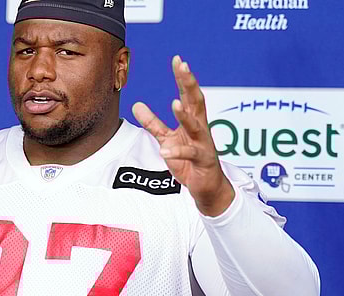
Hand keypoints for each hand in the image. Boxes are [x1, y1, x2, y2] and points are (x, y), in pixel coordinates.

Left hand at [132, 55, 234, 216]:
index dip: (184, 78)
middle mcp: (201, 128)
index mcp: (193, 121)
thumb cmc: (190, 161)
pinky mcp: (203, 161)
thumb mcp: (168, 139)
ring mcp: (203, 144)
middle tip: (184, 67)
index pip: (189, 94)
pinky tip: (165, 150)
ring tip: (174, 103)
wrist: (207, 187)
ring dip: (185, 116)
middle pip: (197, 102)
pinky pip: (190, 155)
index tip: (178, 60)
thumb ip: (153, 123)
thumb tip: (137, 104)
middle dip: (190, 84)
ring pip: (196, 126)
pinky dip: (178, 152)